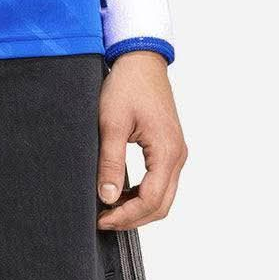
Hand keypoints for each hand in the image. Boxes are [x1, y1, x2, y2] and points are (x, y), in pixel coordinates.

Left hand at [95, 51, 186, 229]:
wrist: (140, 59)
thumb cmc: (127, 85)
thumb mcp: (112, 123)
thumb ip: (111, 162)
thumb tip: (108, 198)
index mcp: (167, 151)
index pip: (150, 200)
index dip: (125, 216)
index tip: (101, 219)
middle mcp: (177, 155)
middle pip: (160, 204)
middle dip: (133, 218)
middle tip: (104, 220)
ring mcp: (176, 152)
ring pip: (163, 196)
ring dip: (138, 208)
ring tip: (110, 209)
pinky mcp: (169, 147)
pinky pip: (161, 181)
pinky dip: (143, 193)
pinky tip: (122, 193)